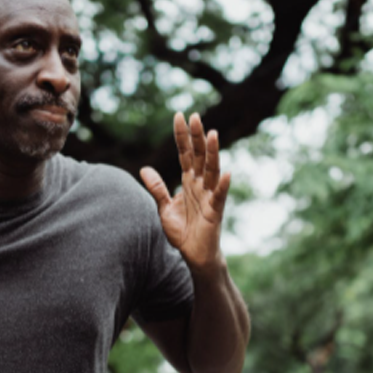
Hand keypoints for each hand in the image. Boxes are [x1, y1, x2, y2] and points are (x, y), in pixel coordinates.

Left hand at [140, 112, 229, 274]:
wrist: (194, 257)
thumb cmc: (183, 233)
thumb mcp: (164, 208)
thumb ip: (157, 188)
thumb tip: (144, 168)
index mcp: (188, 182)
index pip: (185, 154)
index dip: (182, 136)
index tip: (179, 115)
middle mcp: (200, 185)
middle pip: (199, 156)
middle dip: (197, 136)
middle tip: (195, 116)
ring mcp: (209, 197)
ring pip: (212, 170)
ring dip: (212, 153)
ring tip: (212, 134)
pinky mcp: (215, 213)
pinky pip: (219, 197)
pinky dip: (223, 186)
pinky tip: (228, 174)